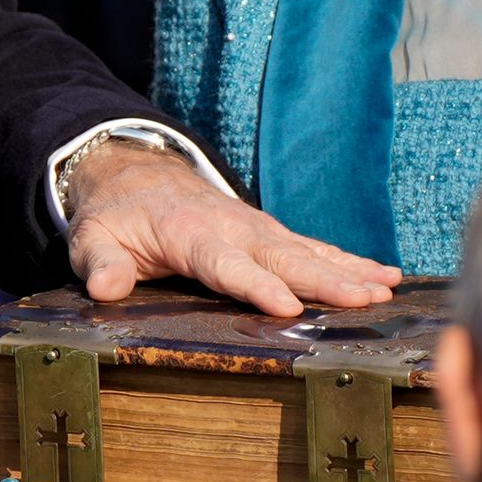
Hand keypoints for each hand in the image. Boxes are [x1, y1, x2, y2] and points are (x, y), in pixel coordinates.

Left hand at [62, 137, 397, 318]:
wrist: (137, 174)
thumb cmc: (116, 217)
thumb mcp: (93, 238)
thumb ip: (100, 264)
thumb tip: (105, 288)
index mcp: (189, 233)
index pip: (225, 264)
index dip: (255, 286)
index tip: (287, 307)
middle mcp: (232, 227)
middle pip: (281, 257)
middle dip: (325, 279)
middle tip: (366, 299)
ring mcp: (256, 228)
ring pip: (307, 250)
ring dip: (348, 270)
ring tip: (388, 288)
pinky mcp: (269, 233)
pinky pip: (313, 247)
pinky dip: (349, 260)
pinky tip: (385, 277)